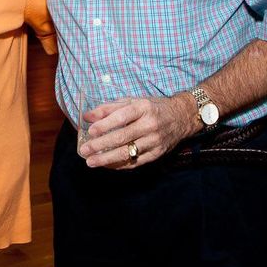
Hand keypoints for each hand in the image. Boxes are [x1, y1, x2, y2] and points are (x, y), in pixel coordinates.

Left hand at [78, 93, 198, 168]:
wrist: (182, 117)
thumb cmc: (152, 107)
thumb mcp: (132, 101)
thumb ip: (109, 108)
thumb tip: (87, 116)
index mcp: (143, 108)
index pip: (121, 117)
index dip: (105, 125)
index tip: (90, 131)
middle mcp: (150, 125)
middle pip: (123, 137)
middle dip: (101, 145)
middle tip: (85, 151)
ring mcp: (155, 141)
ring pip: (128, 153)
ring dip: (107, 159)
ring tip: (91, 162)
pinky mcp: (158, 153)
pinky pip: (136, 162)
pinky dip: (120, 165)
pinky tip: (107, 165)